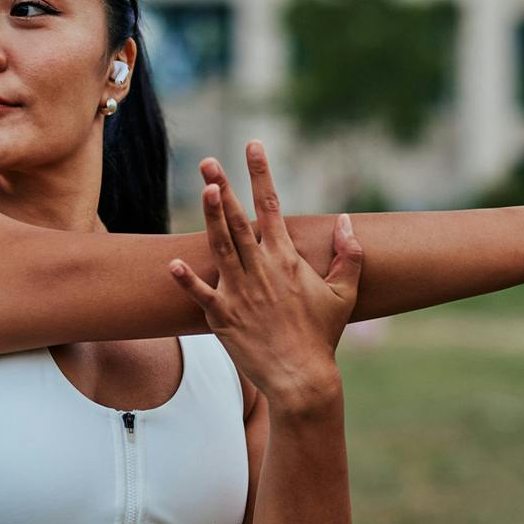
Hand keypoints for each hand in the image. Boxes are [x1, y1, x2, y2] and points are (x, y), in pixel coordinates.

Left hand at [168, 142, 362, 409]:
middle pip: (238, 221)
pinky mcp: (223, 318)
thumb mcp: (344, 294)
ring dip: (211, 217)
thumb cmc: (322, 336)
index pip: (272, 207)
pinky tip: (173, 263)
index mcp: (287, 260)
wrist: (302, 377)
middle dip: (223, 187)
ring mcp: (240, 293)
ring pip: (221, 247)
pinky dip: (188, 280)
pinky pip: (201, 296)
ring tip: (203, 189)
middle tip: (209, 162)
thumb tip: (347, 221)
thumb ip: (349, 255)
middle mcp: (261, 270)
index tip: (253, 146)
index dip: (261, 174)